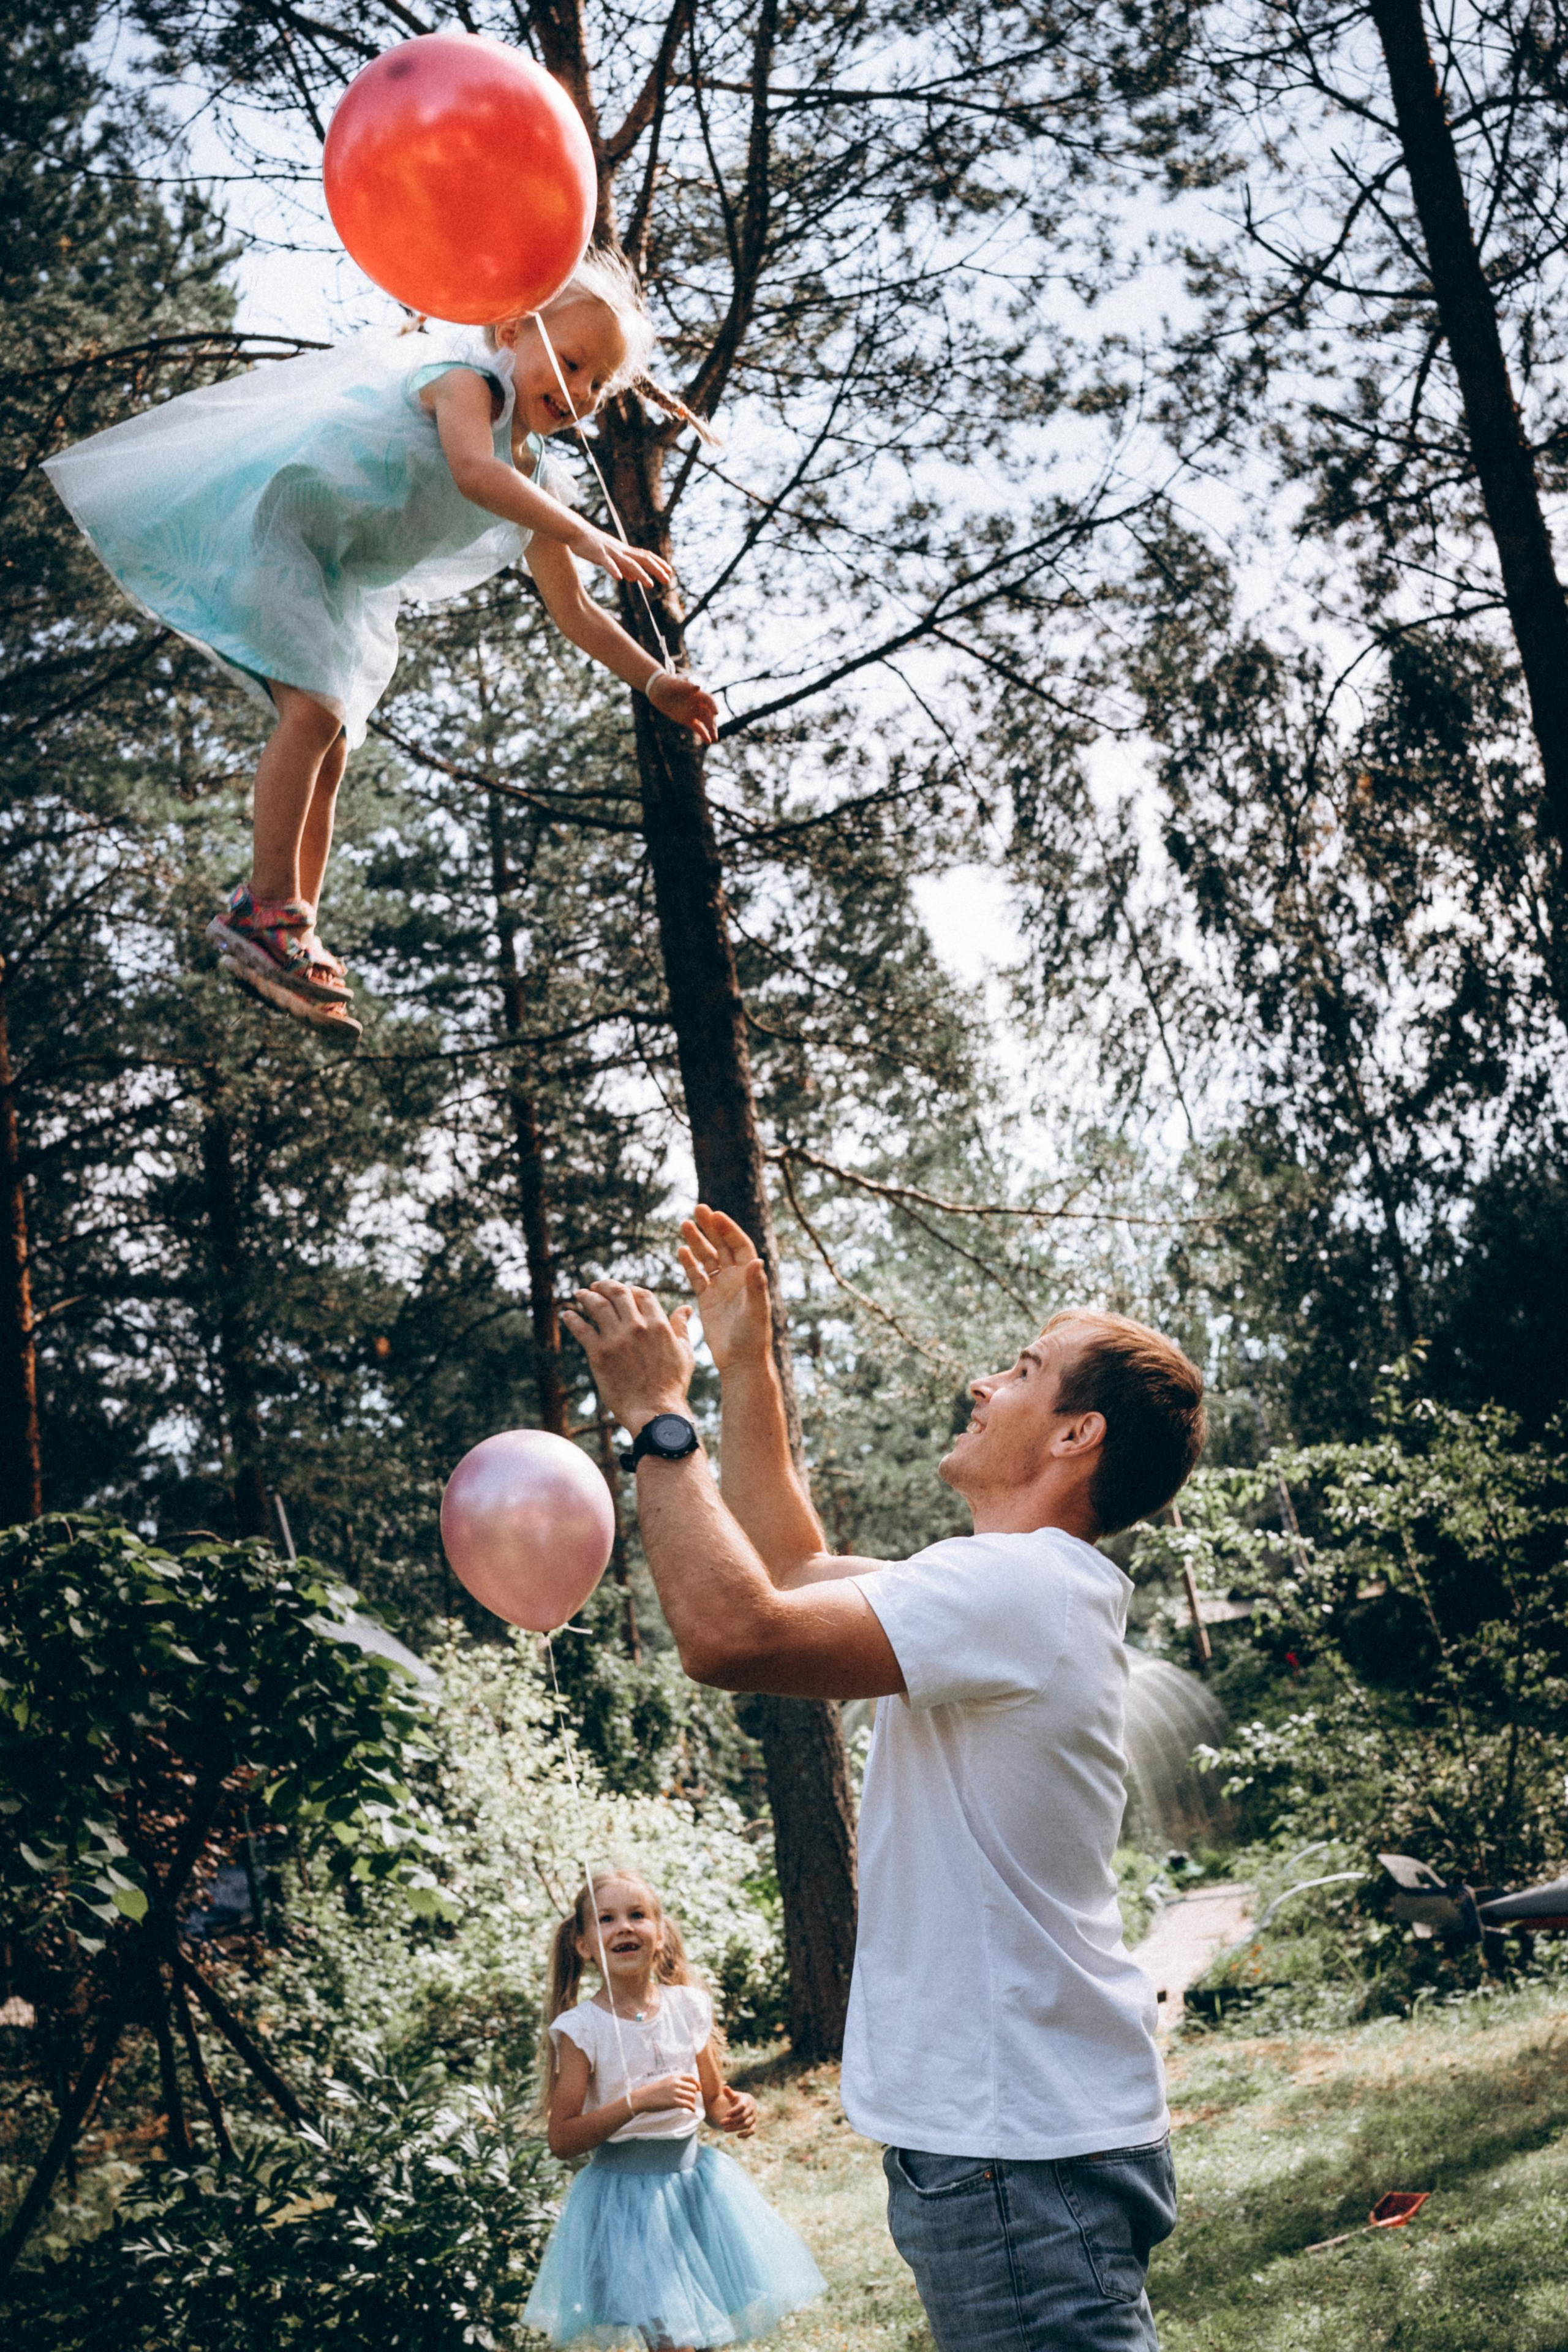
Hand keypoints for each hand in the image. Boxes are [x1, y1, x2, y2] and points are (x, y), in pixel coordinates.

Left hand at [561, 1279, 694, 1435]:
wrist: (655, 1412)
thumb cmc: (672, 1385)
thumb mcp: (684, 1353)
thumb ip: (681, 1328)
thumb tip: (685, 1308)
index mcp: (658, 1325)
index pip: (642, 1294)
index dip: (631, 1289)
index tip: (624, 1291)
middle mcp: (637, 1327)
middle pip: (618, 1294)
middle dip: (605, 1285)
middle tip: (596, 1285)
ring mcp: (616, 1339)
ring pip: (598, 1306)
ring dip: (587, 1297)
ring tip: (580, 1294)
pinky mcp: (599, 1354)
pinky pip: (582, 1330)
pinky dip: (573, 1319)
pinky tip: (567, 1314)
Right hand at [570, 520, 673, 590]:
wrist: (577, 531)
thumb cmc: (594, 545)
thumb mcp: (611, 557)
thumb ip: (623, 567)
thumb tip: (633, 578)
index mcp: (624, 551)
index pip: (646, 556)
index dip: (658, 563)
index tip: (670, 572)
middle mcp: (621, 550)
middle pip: (642, 559)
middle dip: (656, 570)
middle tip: (668, 580)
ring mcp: (610, 552)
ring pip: (628, 563)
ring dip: (640, 574)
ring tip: (650, 584)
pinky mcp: (598, 554)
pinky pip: (607, 563)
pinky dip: (614, 570)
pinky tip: (620, 579)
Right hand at [629, 2069, 701, 2116]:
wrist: (642, 2097)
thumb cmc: (652, 2091)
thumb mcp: (664, 2081)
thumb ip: (674, 2082)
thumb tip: (683, 2085)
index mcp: (674, 2077)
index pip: (691, 2077)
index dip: (697, 2083)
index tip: (699, 2089)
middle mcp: (676, 2083)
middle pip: (693, 2088)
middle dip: (694, 2094)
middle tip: (692, 2100)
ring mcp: (675, 2092)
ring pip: (692, 2096)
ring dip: (693, 2102)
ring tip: (691, 2105)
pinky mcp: (673, 2102)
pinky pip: (688, 2104)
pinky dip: (692, 2108)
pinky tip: (692, 2111)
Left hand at [647, 669, 719, 745]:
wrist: (659, 692)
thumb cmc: (667, 685)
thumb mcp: (675, 684)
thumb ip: (687, 686)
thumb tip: (699, 687)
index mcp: (697, 694)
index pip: (709, 700)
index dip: (713, 706)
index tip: (716, 713)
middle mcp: (698, 704)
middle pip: (708, 713)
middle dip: (712, 722)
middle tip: (713, 730)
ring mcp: (694, 712)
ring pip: (705, 722)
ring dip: (711, 730)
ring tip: (715, 738)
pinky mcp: (688, 720)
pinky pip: (698, 728)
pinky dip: (703, 734)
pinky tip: (709, 741)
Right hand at [678, 1205, 772, 1372]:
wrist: (740, 1362)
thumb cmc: (753, 1338)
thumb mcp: (755, 1311)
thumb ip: (756, 1286)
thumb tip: (759, 1261)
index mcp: (750, 1277)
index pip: (739, 1245)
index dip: (728, 1229)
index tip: (714, 1214)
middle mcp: (736, 1279)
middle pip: (722, 1246)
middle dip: (710, 1228)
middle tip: (697, 1209)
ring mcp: (721, 1288)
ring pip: (708, 1258)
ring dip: (697, 1241)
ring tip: (684, 1224)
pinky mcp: (708, 1300)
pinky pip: (697, 1276)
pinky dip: (690, 1263)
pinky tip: (681, 1250)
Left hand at [711, 2086, 756, 2137]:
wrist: (745, 2105)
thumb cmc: (736, 2100)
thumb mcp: (733, 2096)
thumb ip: (729, 2093)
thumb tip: (725, 2088)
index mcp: (747, 2100)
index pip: (741, 2106)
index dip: (734, 2111)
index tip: (726, 2114)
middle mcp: (752, 2109)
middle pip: (742, 2117)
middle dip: (731, 2121)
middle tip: (721, 2123)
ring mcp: (754, 2117)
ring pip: (746, 2124)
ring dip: (735, 2128)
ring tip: (724, 2129)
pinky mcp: (753, 2124)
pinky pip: (752, 2131)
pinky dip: (746, 2134)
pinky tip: (737, 2136)